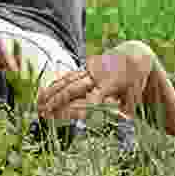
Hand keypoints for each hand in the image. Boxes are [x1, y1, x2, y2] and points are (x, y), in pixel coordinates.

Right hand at [36, 54, 151, 120]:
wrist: (134, 55)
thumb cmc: (136, 80)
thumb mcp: (136, 96)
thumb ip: (128, 109)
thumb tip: (123, 121)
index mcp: (110, 82)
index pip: (95, 97)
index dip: (83, 107)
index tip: (71, 118)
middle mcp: (96, 75)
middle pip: (73, 88)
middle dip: (57, 100)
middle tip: (44, 112)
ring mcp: (89, 70)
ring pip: (66, 81)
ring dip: (51, 93)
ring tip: (38, 104)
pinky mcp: (84, 68)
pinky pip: (67, 77)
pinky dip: (54, 85)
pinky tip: (43, 93)